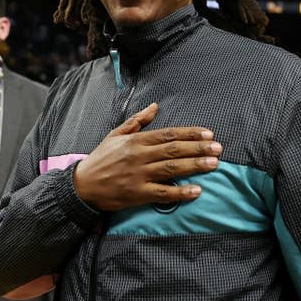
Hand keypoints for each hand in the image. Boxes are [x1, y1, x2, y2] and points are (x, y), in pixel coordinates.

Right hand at [73, 103, 221, 210]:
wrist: (82, 185)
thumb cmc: (101, 158)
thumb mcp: (116, 134)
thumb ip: (137, 121)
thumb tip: (155, 106)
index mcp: (136, 140)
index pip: (168, 134)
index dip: (189, 134)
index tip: (208, 134)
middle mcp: (139, 156)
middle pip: (174, 150)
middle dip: (198, 148)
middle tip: (218, 149)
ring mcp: (139, 175)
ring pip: (171, 169)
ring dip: (194, 166)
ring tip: (213, 164)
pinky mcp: (137, 194)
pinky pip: (162, 193)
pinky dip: (180, 192)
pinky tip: (196, 191)